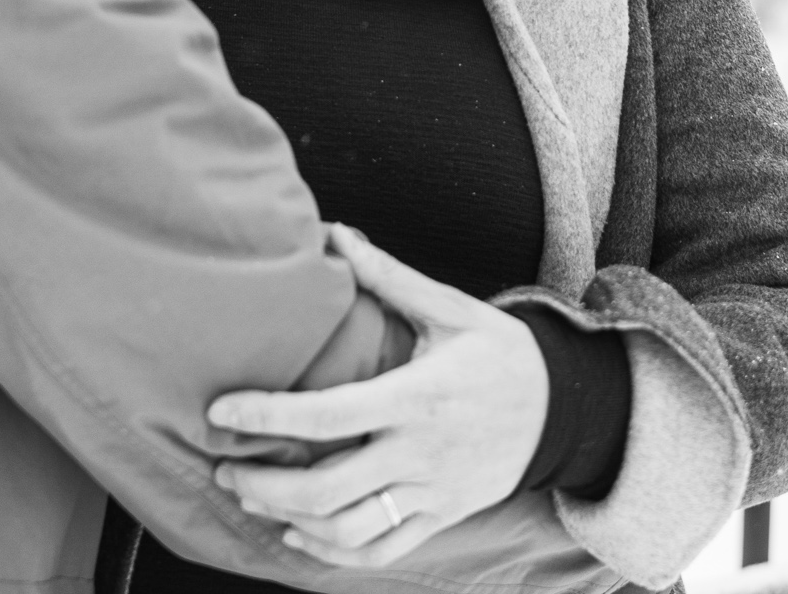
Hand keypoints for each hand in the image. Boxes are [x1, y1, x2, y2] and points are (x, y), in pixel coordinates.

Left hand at [206, 224, 547, 567]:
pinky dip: (332, 552)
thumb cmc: (502, 353)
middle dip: (263, 483)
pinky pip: (380, 549)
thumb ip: (388, 277)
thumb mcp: (451, 309)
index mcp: (416, 398)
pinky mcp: (441, 516)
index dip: (267, 417)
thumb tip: (336, 235)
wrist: (565, 410)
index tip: (222, 412)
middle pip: (325, 488)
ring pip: (347, 528)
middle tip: (226, 465)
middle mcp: (420, 452)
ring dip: (287, 518)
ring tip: (250, 496)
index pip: (327, 416)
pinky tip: (298, 532)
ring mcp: (431, 492)